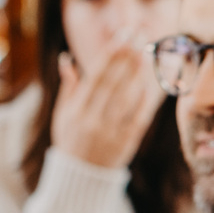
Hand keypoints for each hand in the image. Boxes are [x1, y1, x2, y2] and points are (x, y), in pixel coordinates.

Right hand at [49, 30, 163, 170]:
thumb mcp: (63, 115)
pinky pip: (138, 118)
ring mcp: (111, 132)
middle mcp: (93, 120)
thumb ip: (68, 87)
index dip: (110, 54)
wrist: (81, 177)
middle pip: (113, 83)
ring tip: (145, 53)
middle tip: (138, 35)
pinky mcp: (127, 143)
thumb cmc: (71, 140)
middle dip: (126, 57)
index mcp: (76, 110)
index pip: (96, 76)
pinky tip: (150, 84)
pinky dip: (144, 101)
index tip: (122, 36)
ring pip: (127, 98)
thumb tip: (66, 59)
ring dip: (137, 74)